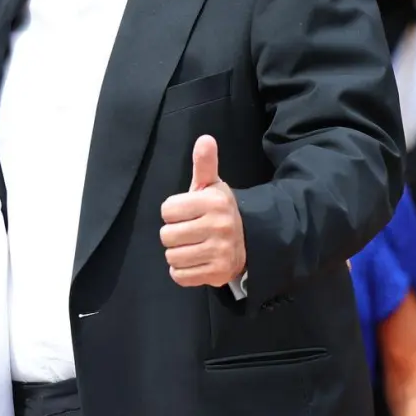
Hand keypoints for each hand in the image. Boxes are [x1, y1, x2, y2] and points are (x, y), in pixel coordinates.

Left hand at [159, 135, 246, 287]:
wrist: (248, 241)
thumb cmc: (218, 211)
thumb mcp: (212, 186)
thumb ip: (205, 164)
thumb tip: (205, 139)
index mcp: (214, 201)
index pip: (167, 210)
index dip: (173, 212)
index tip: (187, 212)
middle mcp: (219, 226)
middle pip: (166, 235)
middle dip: (174, 234)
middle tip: (190, 231)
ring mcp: (220, 252)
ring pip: (172, 257)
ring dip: (177, 253)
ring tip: (193, 246)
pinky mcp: (218, 274)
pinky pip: (180, 276)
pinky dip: (183, 271)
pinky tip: (196, 261)